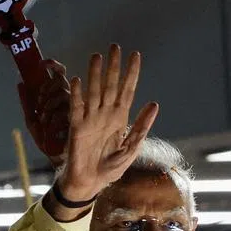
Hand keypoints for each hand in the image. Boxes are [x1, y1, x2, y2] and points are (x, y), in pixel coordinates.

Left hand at [19, 60, 70, 166]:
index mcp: (58, 95)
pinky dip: (52, 118)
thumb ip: (26, 102)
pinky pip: (64, 111)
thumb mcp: (31, 119)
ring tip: (43, 119)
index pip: (59, 73)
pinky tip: (49, 127)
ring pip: (62, 94)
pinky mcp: (77, 119)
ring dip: (48, 105)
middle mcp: (68, 98)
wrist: (53, 155)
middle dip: (46, 88)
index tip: (42, 64)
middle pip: (60, 81)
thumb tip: (20, 83)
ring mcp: (74, 108)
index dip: (53, 65)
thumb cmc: (44, 138)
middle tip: (39, 102)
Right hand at [54, 44, 158, 203]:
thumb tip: (154, 104)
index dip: (131, 73)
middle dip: (113, 67)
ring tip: (97, 56)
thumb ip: (141, 127)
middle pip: (110, 85)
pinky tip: (78, 80)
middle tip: (115, 47)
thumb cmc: (111, 167)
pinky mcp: (76, 127)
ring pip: (94, 91)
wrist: (91, 183)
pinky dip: (77, 94)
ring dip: (95, 74)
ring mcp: (90, 118)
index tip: (136, 55)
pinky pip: (76, 107)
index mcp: (120, 117)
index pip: (127, 90)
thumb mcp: (132, 148)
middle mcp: (105, 114)